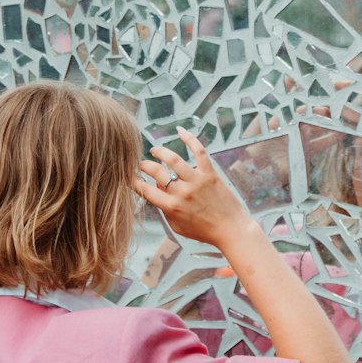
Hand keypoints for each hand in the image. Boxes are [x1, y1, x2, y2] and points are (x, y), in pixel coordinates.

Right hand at [136, 126, 253, 251]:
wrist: (231, 229)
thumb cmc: (204, 231)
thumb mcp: (178, 227)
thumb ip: (165, 211)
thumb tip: (157, 195)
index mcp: (172, 207)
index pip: (146, 191)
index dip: (134, 182)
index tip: (130, 177)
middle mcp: (182, 192)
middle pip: (157, 172)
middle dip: (145, 166)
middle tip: (142, 164)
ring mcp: (197, 181)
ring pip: (174, 159)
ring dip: (161, 152)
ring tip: (155, 150)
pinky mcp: (210, 173)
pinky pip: (199, 151)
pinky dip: (190, 139)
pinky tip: (180, 131)